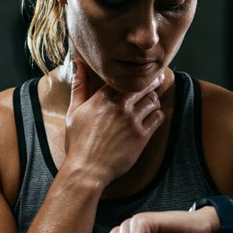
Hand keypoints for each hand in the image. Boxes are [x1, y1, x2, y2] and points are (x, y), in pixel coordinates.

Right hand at [62, 58, 165, 186]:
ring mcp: (131, 120)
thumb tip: (77, 62)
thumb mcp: (74, 111)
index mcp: (102, 97)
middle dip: (152, 82)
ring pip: (153, 100)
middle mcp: (119, 106)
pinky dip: (158, 115)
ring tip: (153, 102)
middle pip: (143, 86)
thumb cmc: (78, 142)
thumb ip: (79, 85)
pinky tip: (154, 118)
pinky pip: (158, 118)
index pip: (125, 78)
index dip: (136, 76)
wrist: (87, 169)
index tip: (143, 73)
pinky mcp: (141, 136)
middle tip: (158, 79)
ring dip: (154, 100)